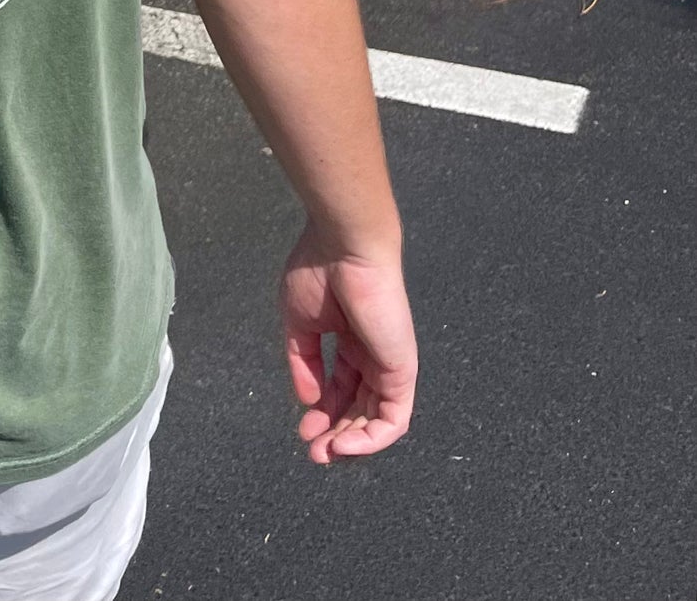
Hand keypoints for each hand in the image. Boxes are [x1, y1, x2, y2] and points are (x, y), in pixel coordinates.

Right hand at [281, 221, 416, 463]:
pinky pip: (393, 418)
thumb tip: (307, 401)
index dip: (321, 411)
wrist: (344, 247)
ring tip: (325, 453)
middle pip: (359, 409)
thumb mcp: (299, 322)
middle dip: (335, 433)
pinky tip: (344, 444)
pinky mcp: (402, 371)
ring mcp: (389, 365)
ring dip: (352, 442)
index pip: (340, 388)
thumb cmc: (318, 272)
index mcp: (349, 341)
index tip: (302, 430)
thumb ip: (303, 363)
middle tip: (314, 452)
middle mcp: (372, 356)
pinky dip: (371, 439)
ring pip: (377, 420)